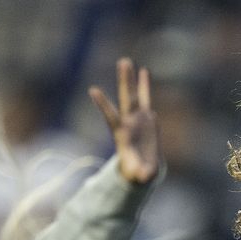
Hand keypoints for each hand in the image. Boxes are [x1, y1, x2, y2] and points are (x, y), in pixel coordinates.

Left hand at [89, 58, 159, 184]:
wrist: (142, 167)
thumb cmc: (138, 171)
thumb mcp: (138, 175)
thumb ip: (140, 174)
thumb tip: (144, 176)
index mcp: (122, 133)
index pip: (111, 116)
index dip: (103, 104)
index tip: (93, 90)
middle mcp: (128, 121)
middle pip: (126, 98)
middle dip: (124, 81)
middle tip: (122, 62)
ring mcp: (138, 117)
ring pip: (135, 95)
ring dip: (131, 79)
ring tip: (127, 61)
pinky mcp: (147, 117)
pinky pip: (146, 98)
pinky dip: (145, 85)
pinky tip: (144, 71)